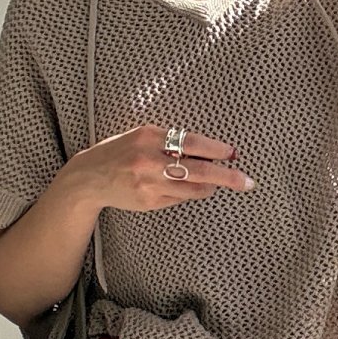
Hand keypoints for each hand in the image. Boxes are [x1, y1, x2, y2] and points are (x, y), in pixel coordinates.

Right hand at [69, 124, 256, 212]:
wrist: (90, 177)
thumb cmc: (121, 152)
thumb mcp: (143, 136)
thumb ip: (171, 141)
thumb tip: (208, 153)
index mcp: (149, 136)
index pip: (191, 142)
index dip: (216, 149)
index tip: (233, 153)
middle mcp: (149, 160)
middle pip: (198, 169)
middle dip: (226, 176)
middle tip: (247, 182)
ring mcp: (148, 184)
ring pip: (191, 189)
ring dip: (210, 187)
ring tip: (218, 184)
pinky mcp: (148, 202)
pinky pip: (178, 198)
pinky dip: (189, 193)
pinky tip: (190, 188)